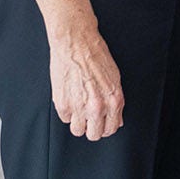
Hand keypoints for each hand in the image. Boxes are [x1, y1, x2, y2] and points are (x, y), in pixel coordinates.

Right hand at [47, 20, 124, 140]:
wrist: (76, 43)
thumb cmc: (96, 56)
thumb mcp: (115, 78)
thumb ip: (115, 101)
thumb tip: (117, 118)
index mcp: (114, 100)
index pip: (112, 128)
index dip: (106, 127)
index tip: (102, 123)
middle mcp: (97, 107)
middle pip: (94, 135)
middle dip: (93, 128)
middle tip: (90, 119)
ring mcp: (79, 107)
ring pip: (78, 131)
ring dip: (78, 122)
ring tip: (79, 110)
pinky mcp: (62, 104)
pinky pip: (65, 118)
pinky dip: (67, 111)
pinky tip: (70, 98)